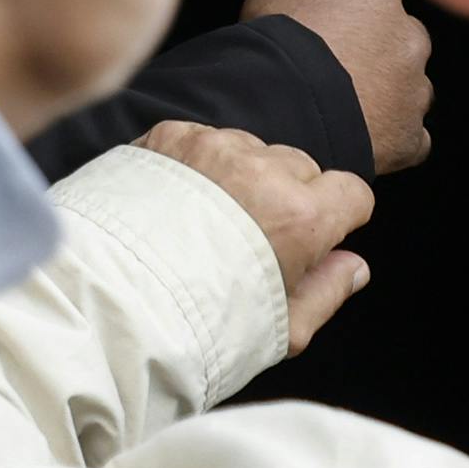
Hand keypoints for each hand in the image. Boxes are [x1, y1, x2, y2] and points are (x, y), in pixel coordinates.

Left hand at [134, 122, 375, 350]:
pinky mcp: (168, 137)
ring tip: (210, 220)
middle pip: (302, 166)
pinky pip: (204, 139)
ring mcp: (211, 147)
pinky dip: (199, 162)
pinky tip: (180, 201)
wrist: (113, 301)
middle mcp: (260, 169)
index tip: (319, 236)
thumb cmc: (202, 327)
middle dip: (291, 194)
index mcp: (301, 215)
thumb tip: (355, 265)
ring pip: (253, 148)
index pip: (352, 191)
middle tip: (255, 234)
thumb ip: (328, 291)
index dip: (340, 215)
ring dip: (244, 174)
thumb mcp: (282, 330)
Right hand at [241, 0, 431, 170]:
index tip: (333, 15)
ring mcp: (414, 88)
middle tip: (338, 61)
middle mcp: (407, 37)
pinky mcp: (412, 133)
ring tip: (346, 103)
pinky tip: (361, 133)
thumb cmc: (277, 50)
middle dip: (377, 46)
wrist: (285, 113)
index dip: (351, 1)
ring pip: (409, 85)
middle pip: (400, 35)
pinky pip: (409, 132)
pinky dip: (391, 132)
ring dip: (388, 90)